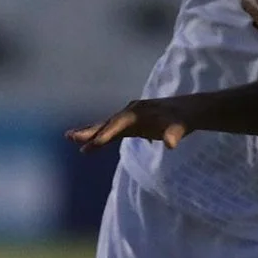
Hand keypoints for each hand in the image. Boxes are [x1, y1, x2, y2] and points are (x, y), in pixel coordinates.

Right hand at [66, 97, 196, 152]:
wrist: (187, 110)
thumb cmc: (184, 118)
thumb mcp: (182, 125)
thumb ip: (174, 133)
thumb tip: (171, 143)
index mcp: (139, 111)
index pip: (120, 123)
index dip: (109, 132)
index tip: (97, 142)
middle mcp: (130, 112)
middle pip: (107, 123)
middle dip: (90, 131)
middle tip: (70, 137)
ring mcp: (129, 118)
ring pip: (107, 126)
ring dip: (90, 134)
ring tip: (70, 138)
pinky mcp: (131, 125)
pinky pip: (112, 132)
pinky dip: (101, 138)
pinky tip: (90, 146)